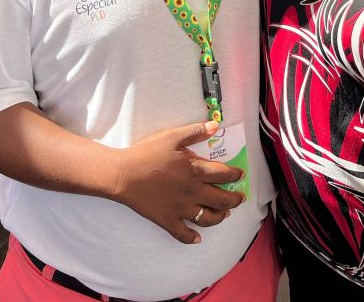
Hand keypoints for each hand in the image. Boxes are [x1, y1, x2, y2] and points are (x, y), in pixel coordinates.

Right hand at [111, 121, 245, 243]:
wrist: (123, 174)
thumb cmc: (147, 153)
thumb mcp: (172, 136)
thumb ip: (195, 131)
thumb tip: (215, 126)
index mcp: (195, 171)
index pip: (223, 174)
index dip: (235, 175)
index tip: (240, 175)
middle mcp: (192, 192)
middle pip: (221, 199)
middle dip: (234, 199)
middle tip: (240, 198)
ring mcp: (180, 209)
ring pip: (207, 218)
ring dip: (220, 217)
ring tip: (225, 214)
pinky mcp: (167, 220)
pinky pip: (183, 234)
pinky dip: (192, 238)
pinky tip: (198, 238)